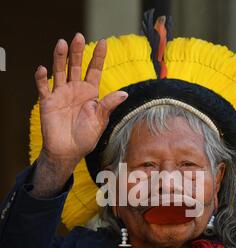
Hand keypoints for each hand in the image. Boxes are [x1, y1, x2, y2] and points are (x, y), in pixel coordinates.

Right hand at [35, 33, 127, 165]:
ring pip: (60, 71)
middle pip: (76, 66)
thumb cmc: (86, 138)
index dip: (99, 57)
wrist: (68, 152)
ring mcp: (61, 94)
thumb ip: (108, 105)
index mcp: (90, 93)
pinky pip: (43, 87)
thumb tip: (124, 93)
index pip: (95, 71)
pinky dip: (41, 78)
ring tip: (61, 44)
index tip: (104, 42)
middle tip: (79, 37)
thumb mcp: (100, 121)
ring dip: (59, 58)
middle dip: (78, 52)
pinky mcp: (48, 102)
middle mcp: (75, 90)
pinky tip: (43, 69)